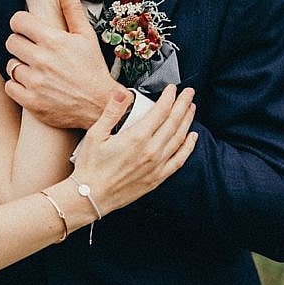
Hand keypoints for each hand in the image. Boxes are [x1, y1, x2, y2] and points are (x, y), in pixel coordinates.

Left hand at [5, 0, 118, 128]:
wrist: (100, 106)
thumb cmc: (93, 69)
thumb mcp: (86, 36)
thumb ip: (72, 7)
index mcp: (53, 41)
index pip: (18, 21)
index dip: (22, 24)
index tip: (28, 29)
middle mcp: (42, 60)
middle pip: (11, 42)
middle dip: (21, 44)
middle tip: (34, 50)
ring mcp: (35, 82)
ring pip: (10, 64)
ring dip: (20, 65)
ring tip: (36, 69)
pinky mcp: (31, 101)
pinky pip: (9, 86)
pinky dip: (17, 85)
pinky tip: (32, 83)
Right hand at [72, 85, 196, 213]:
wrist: (91, 196)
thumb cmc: (91, 166)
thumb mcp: (96, 134)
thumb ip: (111, 112)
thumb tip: (122, 93)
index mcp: (137, 137)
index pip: (160, 111)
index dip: (169, 97)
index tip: (172, 88)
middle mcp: (151, 150)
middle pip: (174, 122)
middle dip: (183, 104)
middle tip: (189, 93)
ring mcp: (157, 165)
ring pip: (179, 138)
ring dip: (187, 121)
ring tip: (191, 108)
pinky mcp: (157, 178)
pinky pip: (179, 160)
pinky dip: (188, 147)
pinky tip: (192, 137)